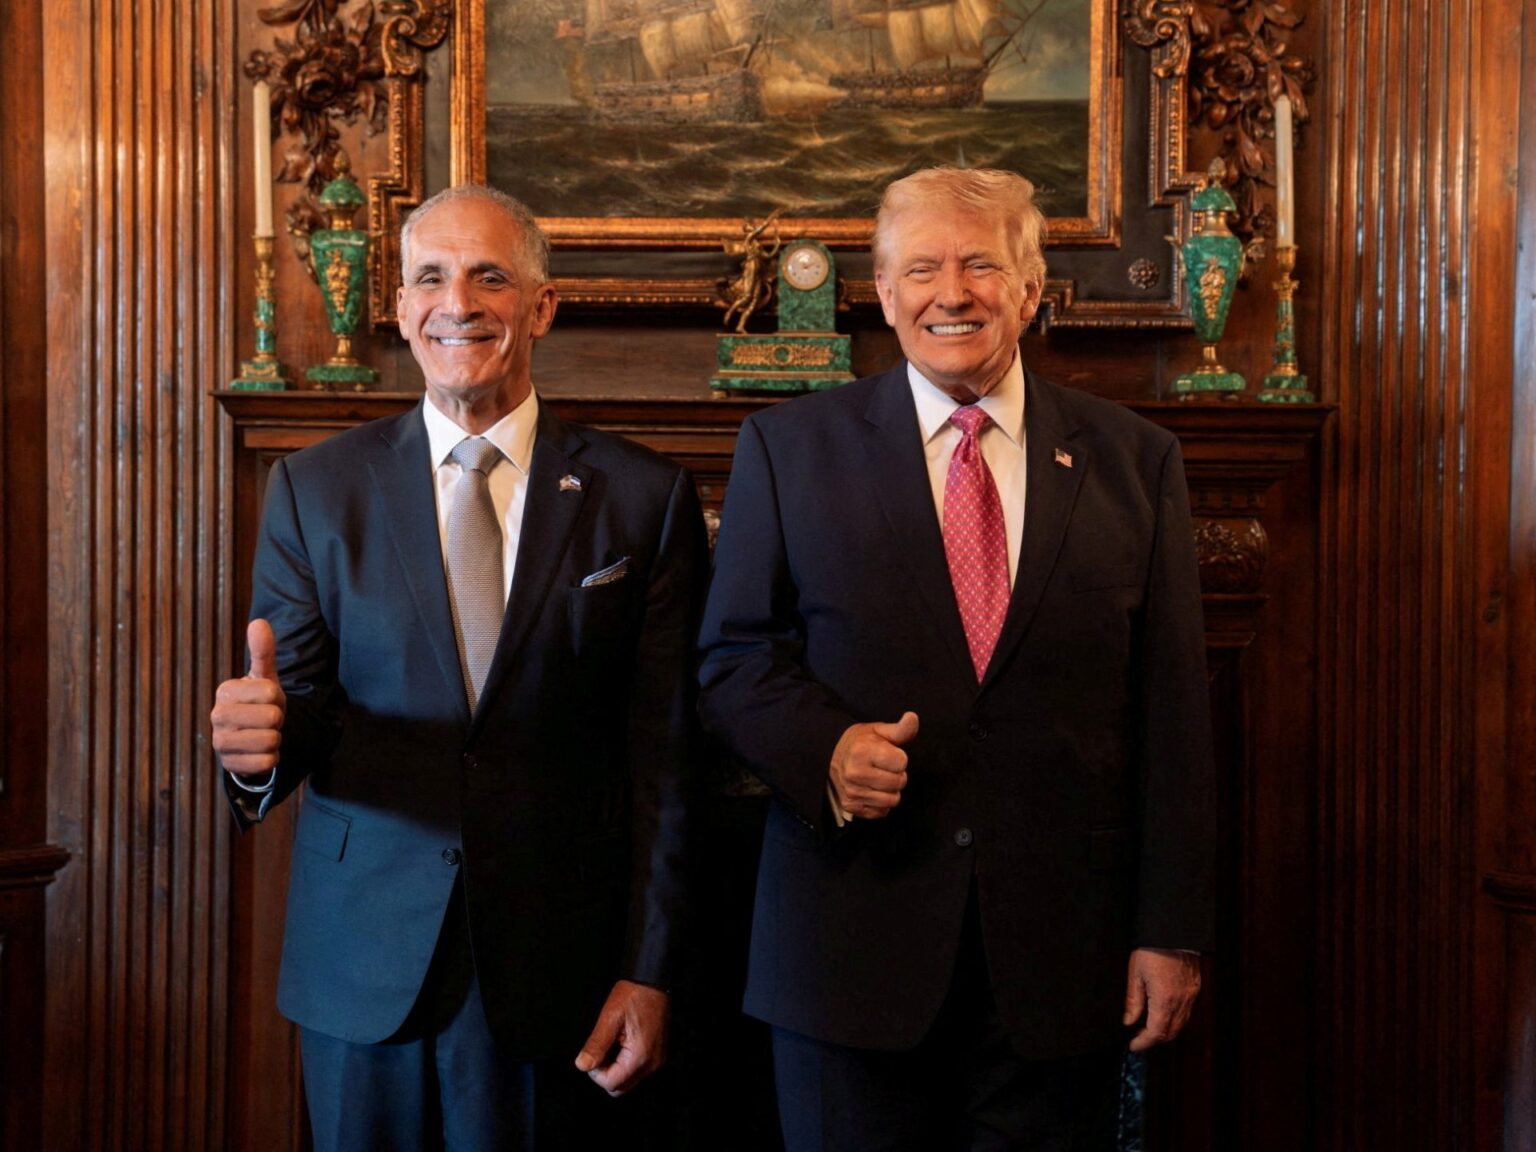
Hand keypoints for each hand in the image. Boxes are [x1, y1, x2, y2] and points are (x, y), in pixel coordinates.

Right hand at [210, 618, 286, 776]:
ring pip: (270, 741)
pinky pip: (266, 763)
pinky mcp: (229, 766)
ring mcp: (220, 743)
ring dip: (276, 740)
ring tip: (263, 734)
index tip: (267, 700)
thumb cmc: (259, 703)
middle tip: (267, 720)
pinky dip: (272, 759)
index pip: (272, 692)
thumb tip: (259, 622)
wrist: (251, 738)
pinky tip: (260, 752)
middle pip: (272, 718)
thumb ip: (263, 652)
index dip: (278, 697)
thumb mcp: (264, 677)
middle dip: (278, 720)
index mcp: (226, 690)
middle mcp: (217, 716)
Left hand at [574, 980, 668, 1095]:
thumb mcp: (610, 1017)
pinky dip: (625, 1063)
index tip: (593, 1052)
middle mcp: (652, 1063)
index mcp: (640, 1056)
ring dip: (615, 1069)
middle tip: (600, 1049)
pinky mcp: (657, 1054)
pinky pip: (637, 1070)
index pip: (611, 1083)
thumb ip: (596, 1044)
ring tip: (612, 1043)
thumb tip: (582, 1065)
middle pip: (620, 1087)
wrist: (653, 981)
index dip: (595, 1072)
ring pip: (628, 1080)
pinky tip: (621, 1043)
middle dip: (605, 1073)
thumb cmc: (634, 994)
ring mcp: (656, 1059)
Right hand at [828, 711, 918, 820]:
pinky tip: (872, 790)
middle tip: (883, 767)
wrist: (829, 757)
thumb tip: (913, 717)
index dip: (899, 758)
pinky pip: (881, 812)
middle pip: (899, 783)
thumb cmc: (859, 743)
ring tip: (878, 779)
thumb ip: (900, 729)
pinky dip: (881, 803)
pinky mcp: (851, 807)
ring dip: (890, 791)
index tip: (887, 754)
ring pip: (892, 800)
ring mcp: (852, 792)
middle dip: (897, 775)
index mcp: (862, 751)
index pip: (901, 763)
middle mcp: (855, 773)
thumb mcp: (878, 731)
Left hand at [1123, 947, 1201, 1051]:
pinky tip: (1162, 1012)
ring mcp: (1191, 996)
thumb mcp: (1135, 974)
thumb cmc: (1152, 949)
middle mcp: (1182, 1001)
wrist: (1174, 932)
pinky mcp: (1195, 989)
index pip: (1156, 1033)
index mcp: (1165, 1000)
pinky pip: (1186, 1012)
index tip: (1133, 1045)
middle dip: (1154, 1039)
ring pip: (1180, 1024)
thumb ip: (1133, 1001)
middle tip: (1139, 1037)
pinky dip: (1175, 1019)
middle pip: (1170, 1033)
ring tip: (1148, 1026)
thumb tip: (1128, 1022)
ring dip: (1166, 1030)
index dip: (1144, 1043)